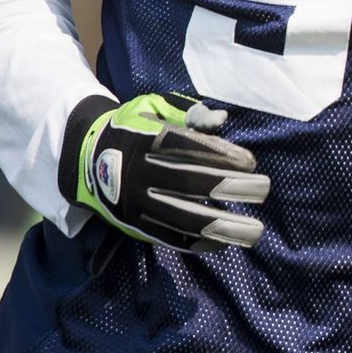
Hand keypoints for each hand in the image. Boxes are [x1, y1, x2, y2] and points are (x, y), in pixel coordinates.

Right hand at [65, 92, 268, 252]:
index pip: (184, 146)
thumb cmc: (134, 128)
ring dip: (221, 226)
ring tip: (255, 231)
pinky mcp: (132, 223)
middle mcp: (136, 171)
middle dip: (229, 187)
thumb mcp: (153, 108)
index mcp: (142, 138)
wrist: (87, 158)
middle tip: (264, 189)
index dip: (219, 154)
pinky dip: (196, 242)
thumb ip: (188, 113)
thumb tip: (220, 120)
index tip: (251, 162)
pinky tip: (224, 243)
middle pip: (187, 182)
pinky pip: (166, 237)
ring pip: (180, 217)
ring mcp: (133, 201)